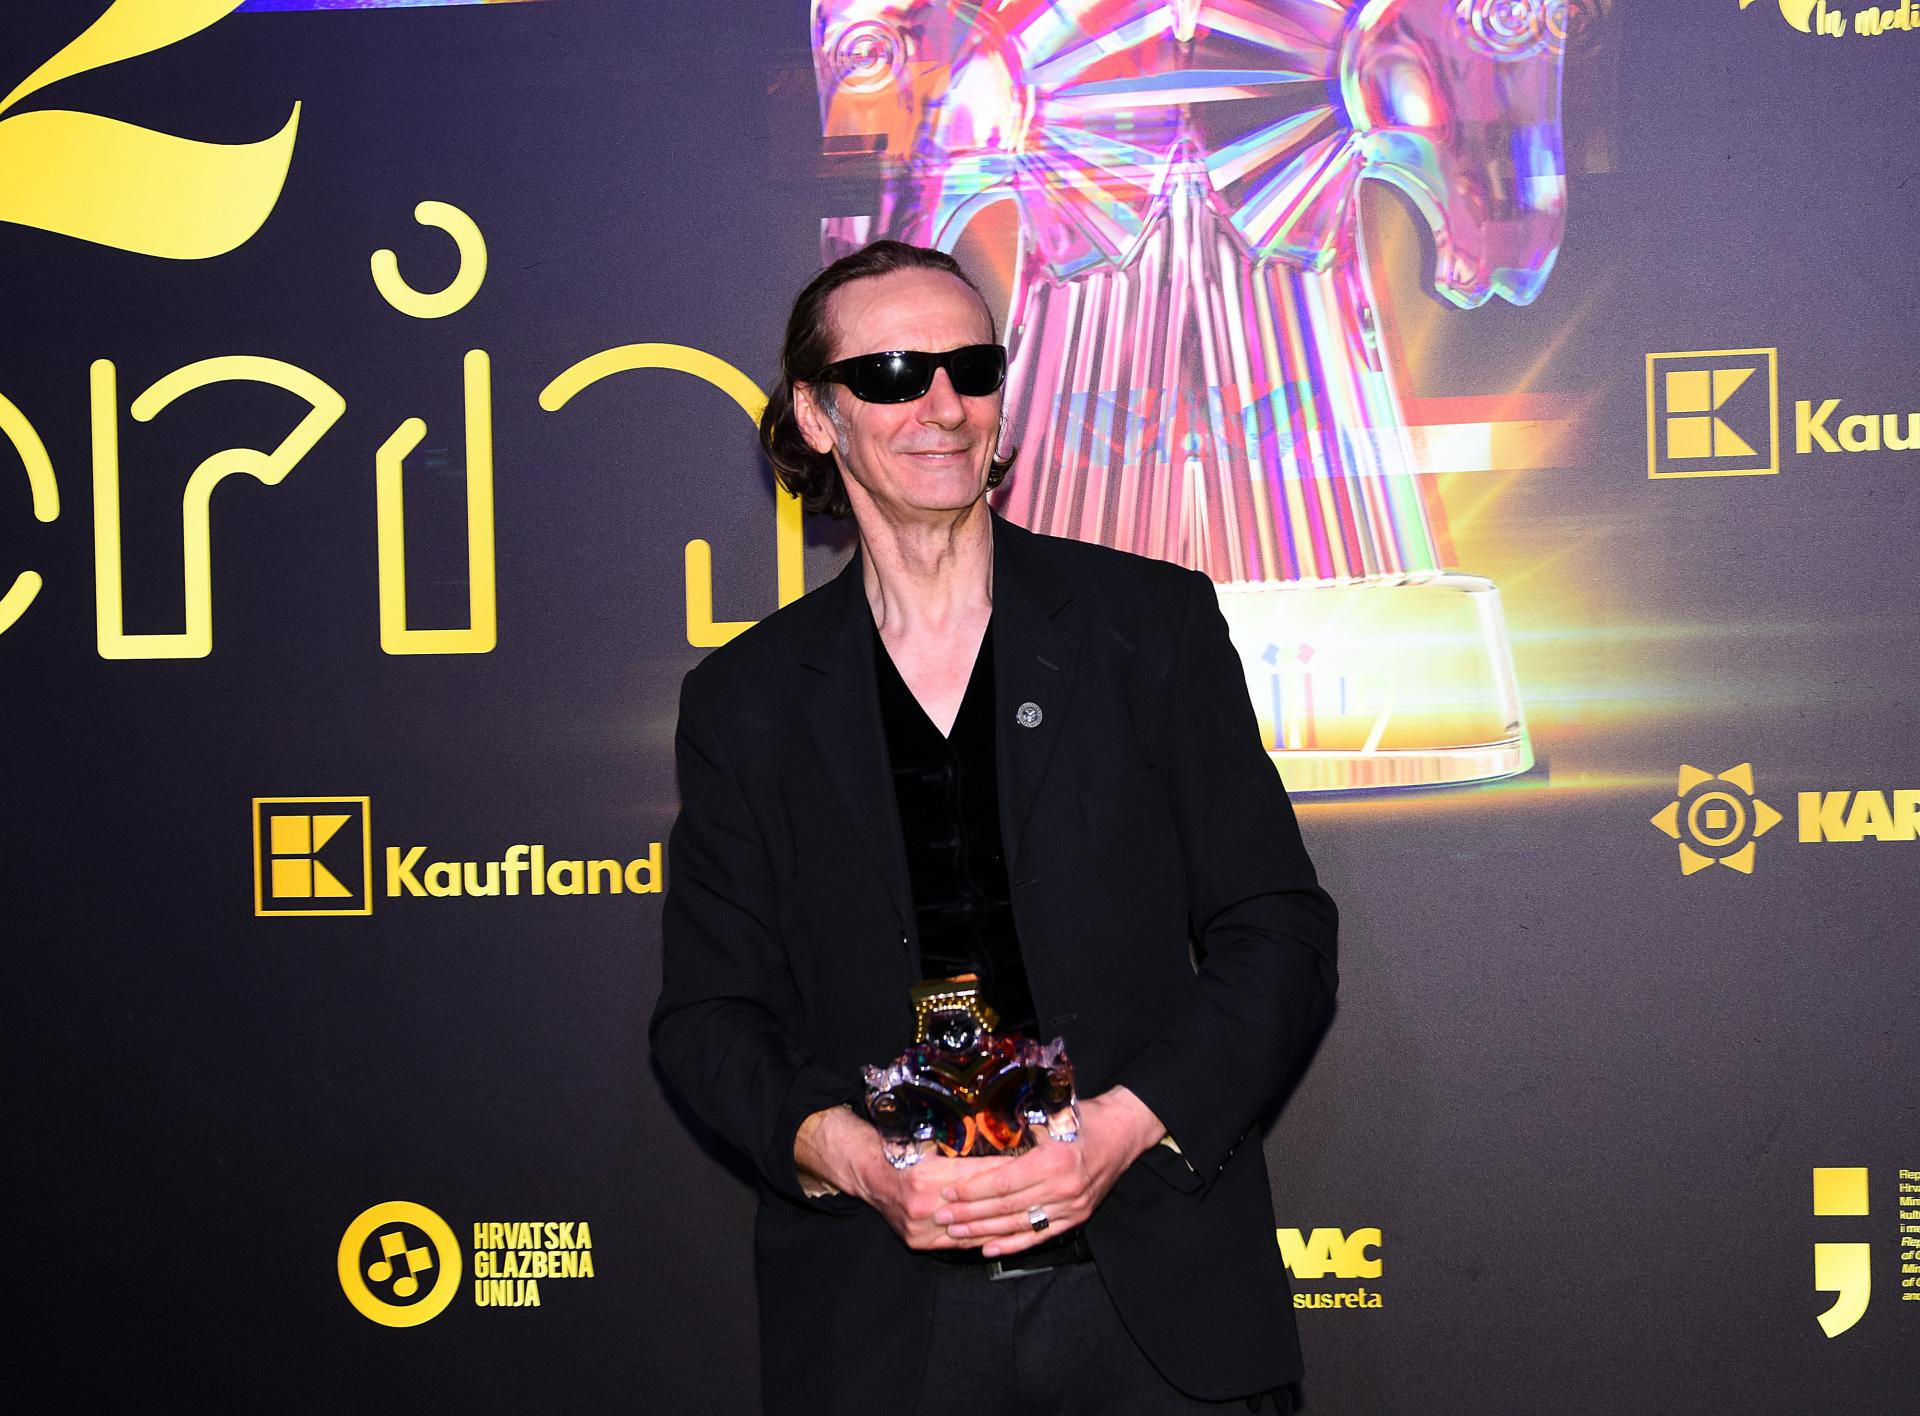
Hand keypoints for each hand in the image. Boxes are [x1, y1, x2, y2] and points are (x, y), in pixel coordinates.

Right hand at [794, 1105, 1013, 1250]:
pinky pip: (959, 1245)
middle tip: (1038, 1191)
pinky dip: (981, 1238)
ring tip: (1027, 1215)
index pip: (980, 1177)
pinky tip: (1002, 1234)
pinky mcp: (920, 1242)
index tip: (1032, 1168)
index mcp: (928, 1176)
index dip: (1008, 1172)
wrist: (870, 1175)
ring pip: (972, 1230)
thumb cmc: (901, 1152)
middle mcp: (924, 1205)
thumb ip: (960, 1147)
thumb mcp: (930, 1141)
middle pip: (979, 1205)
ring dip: (1000, 1223)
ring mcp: (921, 1229)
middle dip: (1011, 1198)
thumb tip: (999, 1141)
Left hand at [931, 1086, 1164, 1257]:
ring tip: (956, 1233)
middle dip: (970, 1214)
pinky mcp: (1077, 1218)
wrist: (1125, 1132)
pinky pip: (1040, 1236)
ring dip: (984, 1232)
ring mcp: (1071, 1208)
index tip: (948, 1193)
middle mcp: (1063, 1189)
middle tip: (941, 1217)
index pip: (1003, 1183)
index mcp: (1053, 1161)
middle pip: (1007, 1208)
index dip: (973, 1190)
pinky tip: (989, 1248)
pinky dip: (1013, 1245)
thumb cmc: (1085, 1118)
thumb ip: (1018, 1127)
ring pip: (1019, 1225)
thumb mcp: (1051, 1114)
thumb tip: (977, 1128)